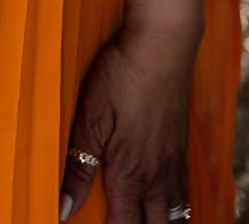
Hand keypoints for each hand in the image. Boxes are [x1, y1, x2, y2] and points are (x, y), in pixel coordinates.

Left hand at [60, 22, 198, 220]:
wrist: (163, 43)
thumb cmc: (121, 75)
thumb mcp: (89, 117)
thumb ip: (77, 166)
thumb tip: (63, 211)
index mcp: (131, 173)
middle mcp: (157, 174)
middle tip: (120, 221)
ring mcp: (173, 159)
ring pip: (175, 212)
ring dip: (160, 222)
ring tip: (143, 220)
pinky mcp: (180, 143)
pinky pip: (185, 190)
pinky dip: (176, 204)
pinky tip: (164, 197)